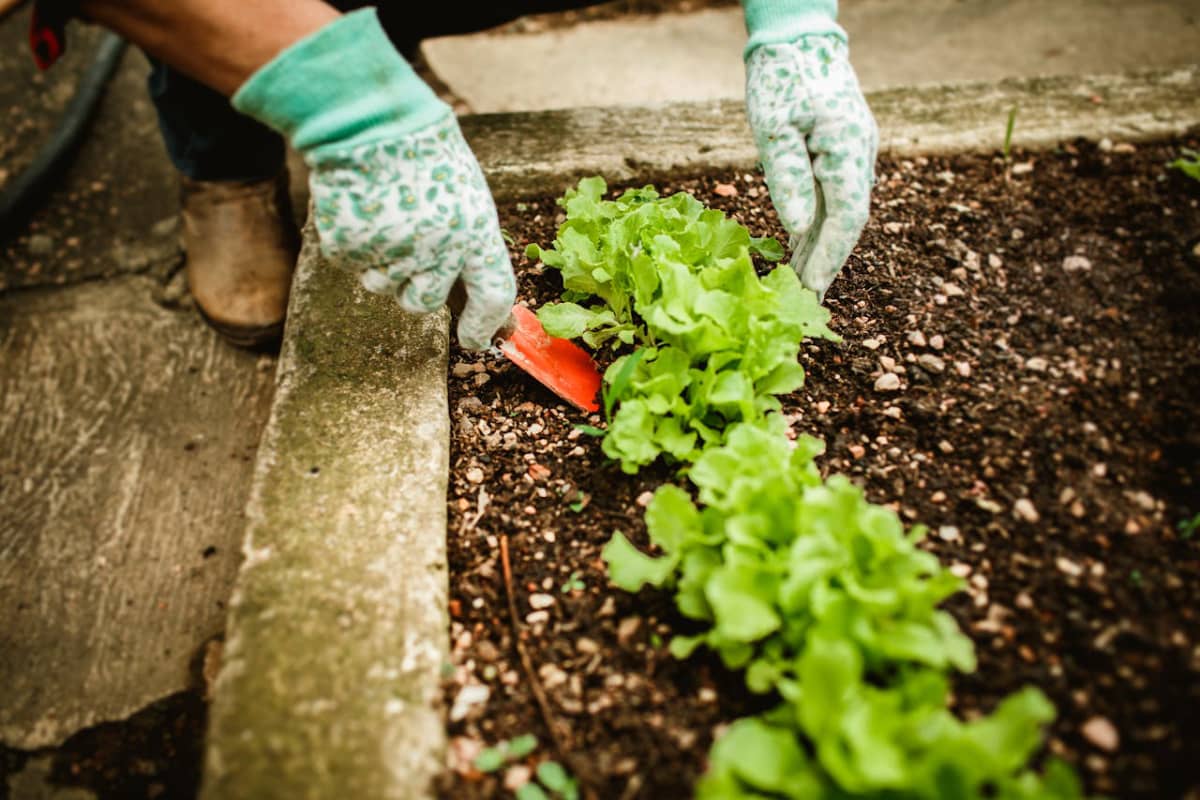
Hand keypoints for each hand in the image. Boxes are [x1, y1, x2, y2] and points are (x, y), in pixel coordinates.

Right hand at [231, 9, 515, 349]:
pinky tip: (362, 209)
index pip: (492, 295)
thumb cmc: (423, 155)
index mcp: (476, 229)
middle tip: (409, 248)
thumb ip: (470, 244)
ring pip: (384, 287)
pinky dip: (356, 245)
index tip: (477, 341)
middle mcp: (438, 247)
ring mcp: (392, 250)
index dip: (485, 325)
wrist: (367, 119)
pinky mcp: (351, 248)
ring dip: (383, 264)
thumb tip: (474, 297)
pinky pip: (354, 266)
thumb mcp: (466, 195)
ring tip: (384, 216)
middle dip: (417, 288)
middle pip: (425, 302)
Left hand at [745, 36, 877, 299]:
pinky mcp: (843, 151)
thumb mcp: (772, 129)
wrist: (798, 38)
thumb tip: (799, 227)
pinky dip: (819, 225)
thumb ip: (787, 178)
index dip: (830, 257)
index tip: (812, 289)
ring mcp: (856, 152)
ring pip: (842, 211)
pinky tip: (802, 250)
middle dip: (828, 262)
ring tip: (802, 286)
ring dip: (823, 247)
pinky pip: (834, 196)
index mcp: (848, 148)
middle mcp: (861, 154)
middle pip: (848, 220)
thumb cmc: (780, 78)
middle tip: (806, 301)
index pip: (847, 217)